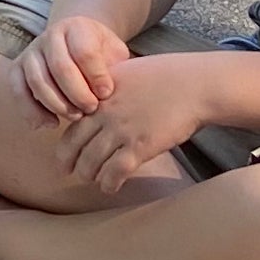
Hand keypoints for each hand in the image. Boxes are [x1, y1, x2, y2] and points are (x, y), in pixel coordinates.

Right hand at [17, 13, 132, 122]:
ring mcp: (31, 52)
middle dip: (77, 94)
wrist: (76, 43)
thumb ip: (117, 68)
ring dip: (58, 104)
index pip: (84, 51)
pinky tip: (51, 124)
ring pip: (38, 81)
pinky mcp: (17, 68)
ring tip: (76, 116)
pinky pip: (18, 91)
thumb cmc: (101, 54)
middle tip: (92, 109)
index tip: (107, 94)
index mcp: (77, 27)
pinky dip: (32, 111)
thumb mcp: (114, 53)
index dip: (96, 76)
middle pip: (60, 67)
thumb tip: (122, 94)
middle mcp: (50, 36)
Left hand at [55, 52, 213, 196]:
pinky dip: (109, 183)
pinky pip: (114, 172)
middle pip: (74, 148)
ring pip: (91, 163)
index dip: (65, 147)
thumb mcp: (126, 72)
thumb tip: (95, 100)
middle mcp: (104, 113)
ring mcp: (121, 131)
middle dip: (71, 165)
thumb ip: (106, 88)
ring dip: (90, 176)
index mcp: (98, 96)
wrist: (195, 85)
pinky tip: (111, 187)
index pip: (70, 127)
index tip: (64, 158)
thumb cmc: (167, 75)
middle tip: (72, 173)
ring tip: (95, 180)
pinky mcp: (140, 146)